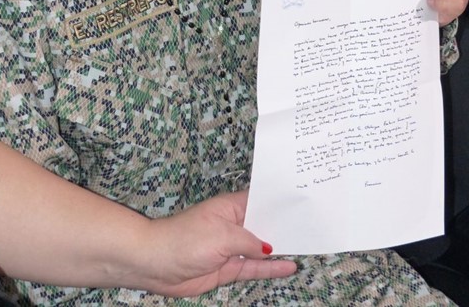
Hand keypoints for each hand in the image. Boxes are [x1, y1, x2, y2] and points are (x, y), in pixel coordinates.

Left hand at [132, 192, 294, 297]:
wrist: (153, 264)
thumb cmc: (183, 240)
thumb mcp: (223, 235)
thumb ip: (250, 241)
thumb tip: (269, 248)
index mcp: (229, 208)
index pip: (260, 200)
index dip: (280, 202)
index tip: (305, 201)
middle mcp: (231, 226)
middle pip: (264, 225)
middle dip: (285, 227)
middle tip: (314, 226)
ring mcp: (230, 248)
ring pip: (261, 248)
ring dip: (281, 249)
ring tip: (309, 247)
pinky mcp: (227, 267)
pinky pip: (254, 267)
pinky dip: (271, 268)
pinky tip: (290, 266)